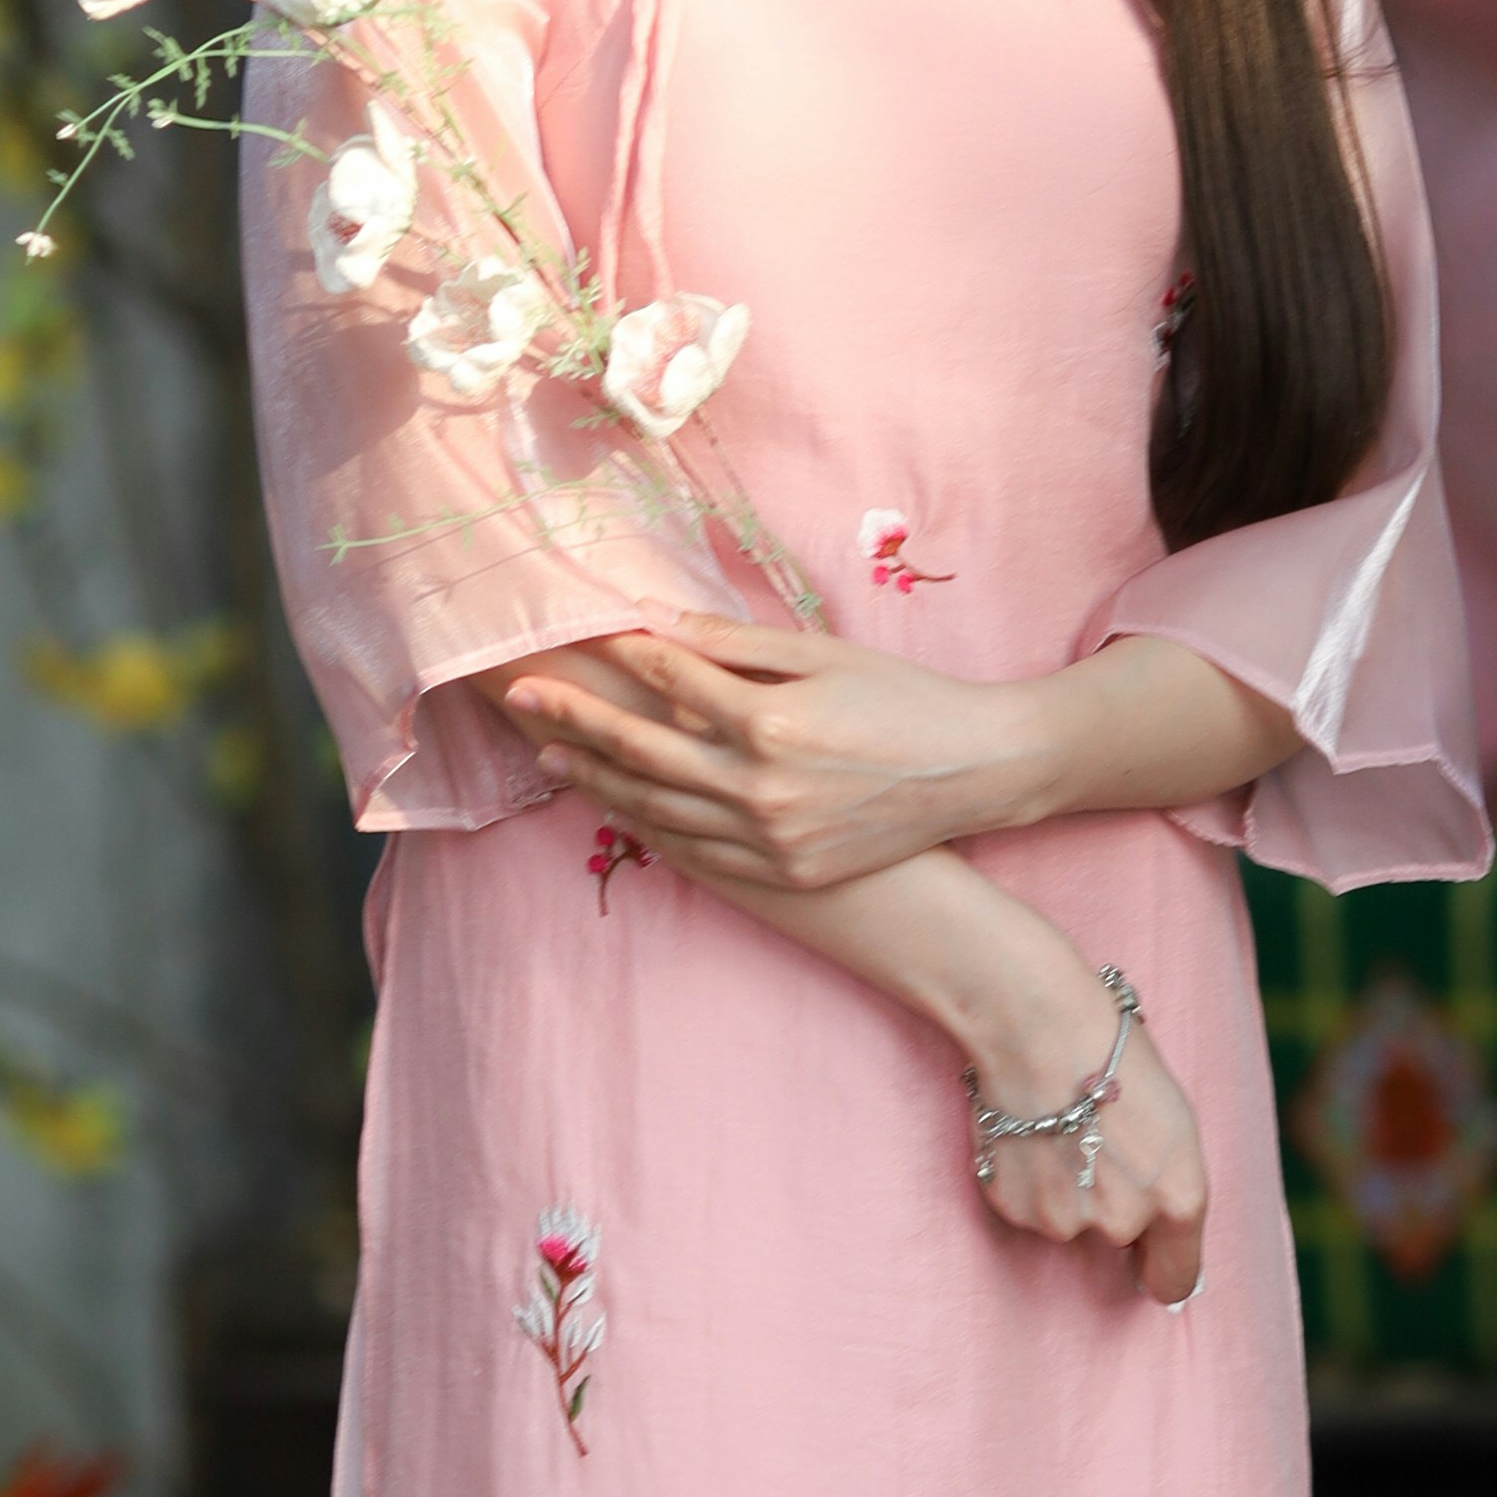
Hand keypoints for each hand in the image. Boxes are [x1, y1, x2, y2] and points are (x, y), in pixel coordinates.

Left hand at [498, 624, 1048, 893]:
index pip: (670, 683)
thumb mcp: (824, 654)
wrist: (974, 772)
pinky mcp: (786, 872)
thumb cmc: (902, 699)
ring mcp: (771, 838)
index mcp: (769, 721)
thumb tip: (659, 624)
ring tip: (553, 755)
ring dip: (599, 780)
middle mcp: (760, 787)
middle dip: (576, 721)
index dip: (616, 660)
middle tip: (523, 698)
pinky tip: (618, 808)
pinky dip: (650, 829)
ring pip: (660, 809)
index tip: (570, 643)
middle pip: (644, 750)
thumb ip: (737, 644)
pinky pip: (698, 854)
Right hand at [954, 923, 1207, 1314]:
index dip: (1163, 1264)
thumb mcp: (1175, 1123)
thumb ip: (1171, 1185)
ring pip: (1070, 1222)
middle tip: (1097, 1142)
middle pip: (1119, 1241)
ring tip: (1059, 1128)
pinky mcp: (1014, 1209)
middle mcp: (1123, 1223)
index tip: (1151, 1255)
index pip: (1175, 1280)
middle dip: (1112, 1204)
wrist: (1038, 1025)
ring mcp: (1063, 1221)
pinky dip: (1028, 1180)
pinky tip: (1029, 1131)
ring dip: (1067, 1190)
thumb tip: (1156, 1229)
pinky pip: (1029, 1207)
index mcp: (1179, 1201)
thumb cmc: (1116, 1055)